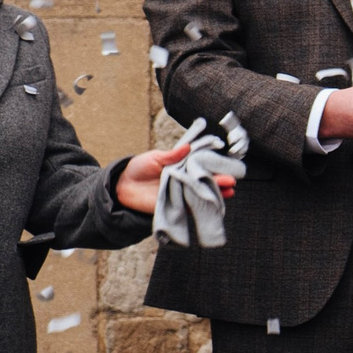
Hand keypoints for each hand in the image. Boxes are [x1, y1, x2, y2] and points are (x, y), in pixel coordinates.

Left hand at [115, 143, 234, 215]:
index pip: (201, 165)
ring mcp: (181, 192)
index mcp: (182, 166)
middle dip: (219, 180)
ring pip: (201, 192)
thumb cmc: (138, 169)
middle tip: (231, 180)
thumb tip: (187, 146)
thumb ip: (171, 155)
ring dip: (215, 192)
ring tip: (229, 191)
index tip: (226, 165)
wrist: (122, 186)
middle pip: (205, 179)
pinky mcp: (175, 205)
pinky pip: (191, 205)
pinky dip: (202, 204)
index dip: (214, 165)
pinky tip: (214, 202)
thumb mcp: (155, 157)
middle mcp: (184, 179)